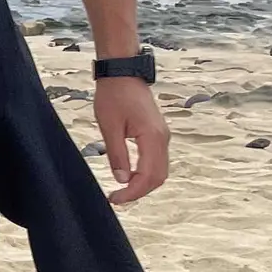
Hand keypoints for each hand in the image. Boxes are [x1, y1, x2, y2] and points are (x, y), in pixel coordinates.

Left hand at [95, 77, 168, 204]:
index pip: (148, 176)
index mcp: (152, 137)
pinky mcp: (157, 134)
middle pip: (158, 177)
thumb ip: (117, 155)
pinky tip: (129, 176)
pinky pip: (157, 160)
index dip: (133, 192)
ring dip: (143, 184)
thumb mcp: (109, 127)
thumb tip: (121, 179)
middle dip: (139, 192)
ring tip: (122, 190)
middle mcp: (162, 138)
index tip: (115, 199)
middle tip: (117, 198)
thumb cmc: (114, 95)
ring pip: (160, 170)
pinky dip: (146, 173)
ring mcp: (162, 136)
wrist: (123, 73)